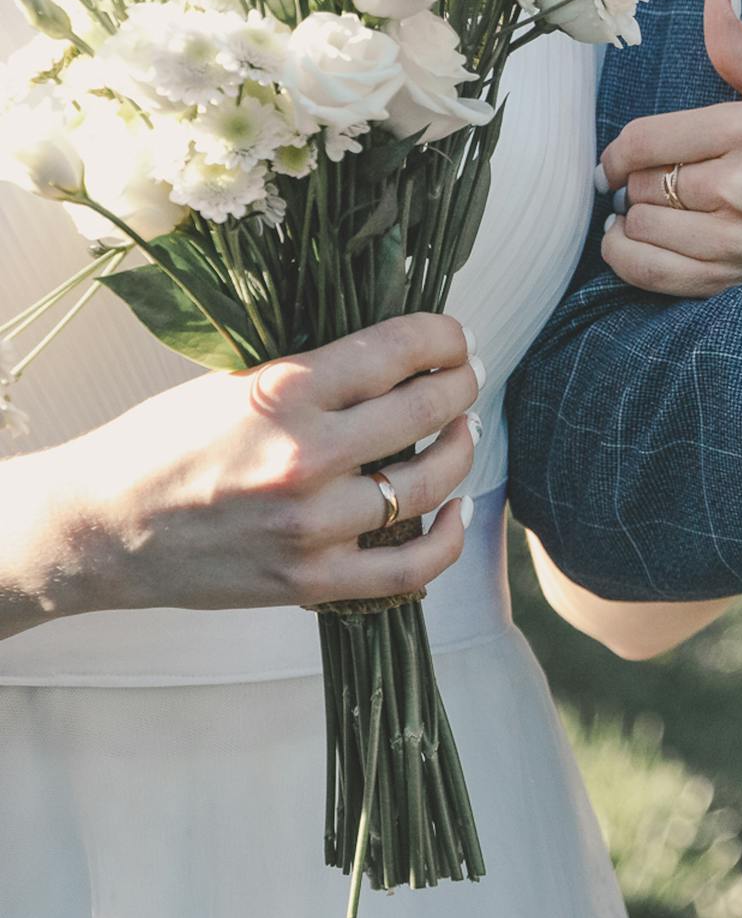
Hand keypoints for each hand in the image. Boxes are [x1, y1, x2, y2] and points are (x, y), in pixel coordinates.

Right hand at [4, 314, 480, 635]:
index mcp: (281, 393)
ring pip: (429, 483)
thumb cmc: (163, 445)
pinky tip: (456, 510)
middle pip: (424, 410)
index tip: (454, 338)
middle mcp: (304, 457)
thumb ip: (312, 374)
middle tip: (466, 377)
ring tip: (460, 431)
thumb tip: (398, 355)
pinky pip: (411, 566)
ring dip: (459, 450)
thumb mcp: (232, 384)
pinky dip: (448, 538)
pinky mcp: (312, 579)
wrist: (100, 528)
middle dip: (460, 385)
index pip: (395, 351)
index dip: (442, 338)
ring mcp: (312, 525)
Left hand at [597, 0, 741, 297]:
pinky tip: (636, 245)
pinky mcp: (731, 282)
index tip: (618, 159)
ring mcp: (735, 241)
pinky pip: (650, 273)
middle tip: (653, 184)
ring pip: (640, 227)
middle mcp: (741, 187)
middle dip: (635, 183)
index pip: (647, 138)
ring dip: (632, 221)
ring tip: (647, 213)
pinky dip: (628, 258)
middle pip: (640, 183)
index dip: (618, 150)